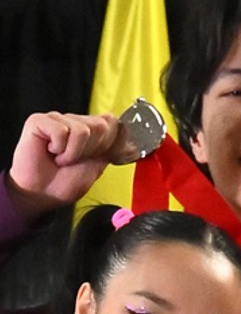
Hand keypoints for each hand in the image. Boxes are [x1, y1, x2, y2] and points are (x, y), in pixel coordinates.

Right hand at [8, 112, 124, 223]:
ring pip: (83, 130)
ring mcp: (58, 119)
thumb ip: (113, 148)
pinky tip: (50, 152)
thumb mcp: (99, 165)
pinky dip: (59, 148)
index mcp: (91, 130)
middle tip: (74, 160)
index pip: (114, 124)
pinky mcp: (39, 121)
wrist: (42, 194)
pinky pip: (62, 131)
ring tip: (61, 159)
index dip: (109, 145)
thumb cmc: (65, 182)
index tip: (95, 159)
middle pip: (101, 126)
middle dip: (91, 150)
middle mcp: (75, 121)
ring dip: (74, 153)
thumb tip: (129, 135)